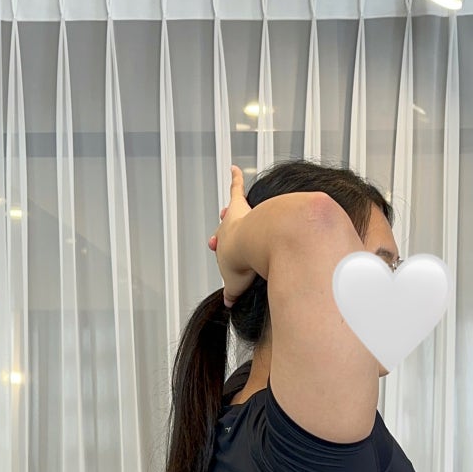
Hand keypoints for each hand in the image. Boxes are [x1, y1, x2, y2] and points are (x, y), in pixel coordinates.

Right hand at [208, 166, 256, 305]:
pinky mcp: (241, 204)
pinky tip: (233, 168)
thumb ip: (233, 292)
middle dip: (223, 230)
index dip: (223, 251)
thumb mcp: (237, 283)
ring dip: (230, 209)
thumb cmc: (246, 261)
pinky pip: (235, 187)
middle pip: (224, 228)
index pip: (223, 247)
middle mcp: (226, 231)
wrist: (252, 244)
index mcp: (225, 248)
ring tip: (229, 206)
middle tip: (220, 232)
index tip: (220, 250)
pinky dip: (233, 178)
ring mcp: (234, 218)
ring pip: (232, 211)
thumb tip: (228, 303)